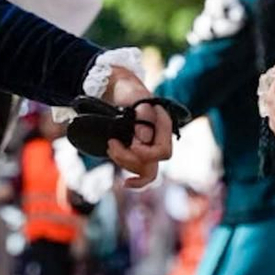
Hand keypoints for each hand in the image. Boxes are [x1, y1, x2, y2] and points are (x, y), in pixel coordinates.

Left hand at [98, 69, 173, 190]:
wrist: (120, 91)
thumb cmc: (128, 91)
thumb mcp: (134, 95)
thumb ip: (142, 113)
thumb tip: (144, 138)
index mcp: (163, 124)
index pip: (163, 151)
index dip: (145, 153)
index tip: (130, 143)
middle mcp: (160, 138)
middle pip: (152, 164)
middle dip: (129, 158)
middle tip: (112, 143)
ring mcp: (151, 147)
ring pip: (145, 170)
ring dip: (124, 162)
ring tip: (111, 146)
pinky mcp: (141, 153)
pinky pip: (142, 173)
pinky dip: (135, 180)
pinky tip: (126, 183)